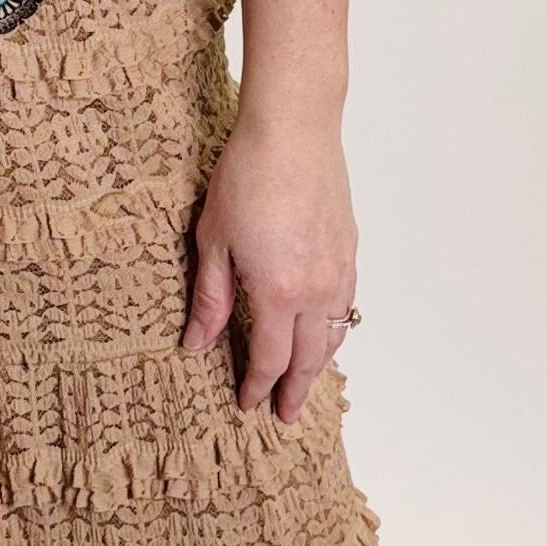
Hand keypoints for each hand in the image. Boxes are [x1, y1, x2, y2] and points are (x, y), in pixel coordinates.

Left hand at [181, 110, 357, 422]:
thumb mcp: (213, 241)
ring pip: (335, 334)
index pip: (269, 358)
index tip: (248, 403)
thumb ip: (210, 298)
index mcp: (278, 292)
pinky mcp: (349, 249)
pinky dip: (335, 329)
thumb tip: (196, 344)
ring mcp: (339, 270)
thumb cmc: (248, 176)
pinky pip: (346, 305)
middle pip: (309, 357)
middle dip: (295, 390)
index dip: (257, 386)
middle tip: (285, 415)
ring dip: (320, 364)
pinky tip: (324, 332)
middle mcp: (316, 289)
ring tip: (305, 382)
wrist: (294, 129)